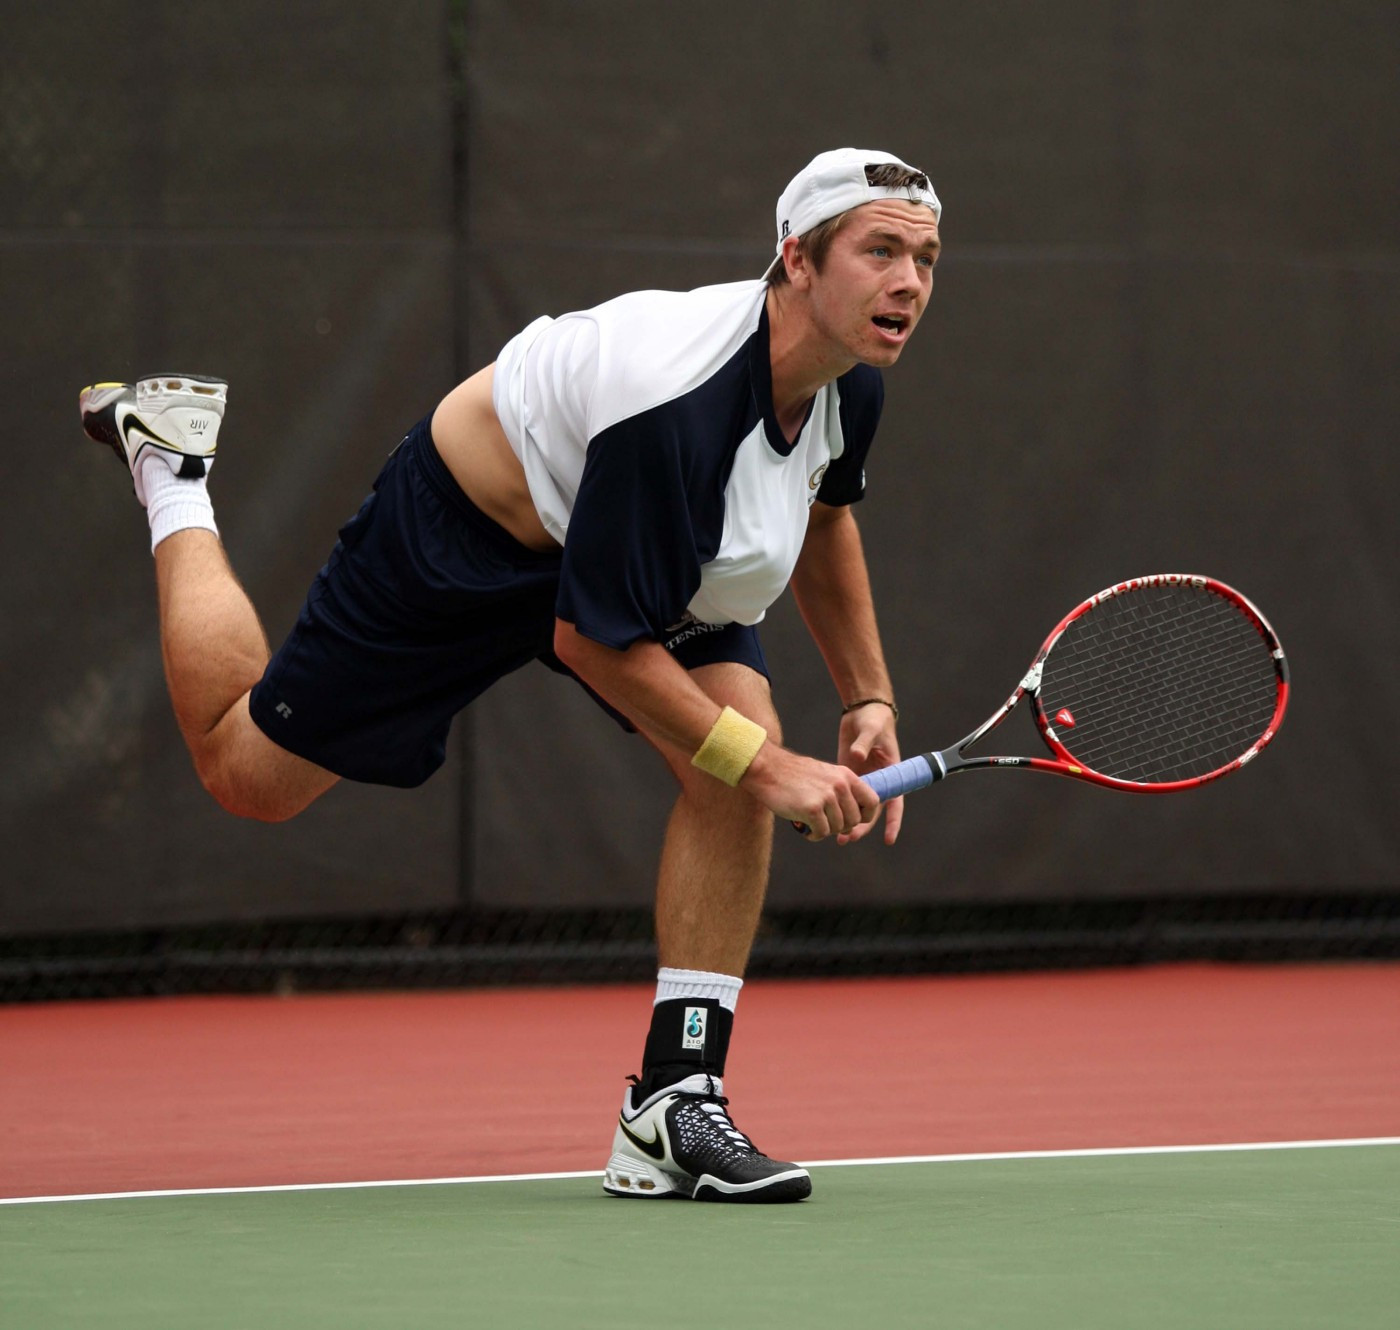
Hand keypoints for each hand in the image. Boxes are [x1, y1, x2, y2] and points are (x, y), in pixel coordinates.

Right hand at [740, 742, 880, 841]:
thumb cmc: (793, 775)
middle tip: (824, 823)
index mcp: (846, 775)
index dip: (866, 816)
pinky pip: (822, 833)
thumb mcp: (825, 774)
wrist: (767, 769)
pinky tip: (805, 828)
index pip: (872, 801)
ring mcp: (827, 797)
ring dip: (825, 831)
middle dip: (841, 827)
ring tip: (812, 823)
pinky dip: (814, 835)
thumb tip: (853, 819)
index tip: (854, 821)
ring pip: (838, 829)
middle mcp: (840, 785)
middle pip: (854, 820)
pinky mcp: (812, 809)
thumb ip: (841, 791)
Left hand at [836, 704, 903, 845]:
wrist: (861, 710)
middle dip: (862, 827)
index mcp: (890, 773)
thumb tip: (857, 756)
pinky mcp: (846, 773)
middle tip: (849, 838)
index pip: (894, 803)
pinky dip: (836, 807)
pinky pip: (842, 796)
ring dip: (848, 821)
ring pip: (855, 806)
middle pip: (871, 811)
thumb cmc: (873, 720)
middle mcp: (876, 780)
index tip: (888, 839)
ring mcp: (860, 778)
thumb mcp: (871, 730)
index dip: (892, 822)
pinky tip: (825, 818)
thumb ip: (864, 743)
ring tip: (838, 837)